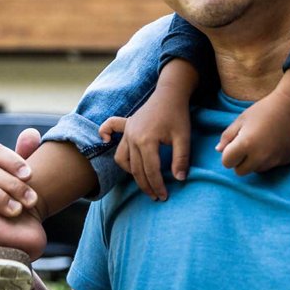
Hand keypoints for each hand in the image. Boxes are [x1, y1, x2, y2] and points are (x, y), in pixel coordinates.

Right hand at [99, 80, 192, 200]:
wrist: (170, 93)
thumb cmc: (178, 115)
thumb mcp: (184, 137)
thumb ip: (181, 159)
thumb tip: (180, 179)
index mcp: (146, 141)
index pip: (150, 171)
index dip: (158, 186)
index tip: (164, 197)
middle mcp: (132, 137)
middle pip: (136, 169)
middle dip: (146, 186)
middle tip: (156, 196)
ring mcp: (127, 131)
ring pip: (122, 158)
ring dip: (131, 172)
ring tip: (143, 181)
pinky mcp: (126, 124)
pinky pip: (110, 129)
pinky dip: (106, 135)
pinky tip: (106, 141)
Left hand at [215, 89, 289, 175]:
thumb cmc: (264, 109)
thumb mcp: (241, 119)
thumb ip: (228, 136)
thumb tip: (219, 150)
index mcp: (245, 144)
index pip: (227, 163)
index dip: (228, 154)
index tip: (235, 144)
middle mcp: (260, 156)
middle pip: (240, 172)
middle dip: (240, 162)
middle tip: (246, 146)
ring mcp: (274, 160)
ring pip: (256, 170)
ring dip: (254, 161)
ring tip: (261, 143)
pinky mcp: (285, 160)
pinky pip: (271, 166)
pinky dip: (269, 159)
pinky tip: (274, 143)